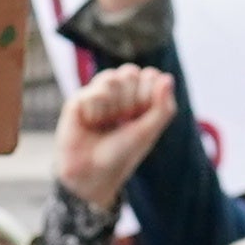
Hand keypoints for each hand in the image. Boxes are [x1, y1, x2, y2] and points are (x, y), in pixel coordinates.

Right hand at [50, 57, 176, 212]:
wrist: (93, 171)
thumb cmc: (122, 151)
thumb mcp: (148, 131)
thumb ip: (163, 108)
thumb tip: (167, 78)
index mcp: (137, 94)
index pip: (150, 75)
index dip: (148, 96)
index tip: (141, 118)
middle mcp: (117, 89)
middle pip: (130, 72)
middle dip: (131, 101)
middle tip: (122, 121)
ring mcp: (97, 92)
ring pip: (112, 79)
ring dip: (114, 108)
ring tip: (106, 123)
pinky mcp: (78, 99)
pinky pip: (95, 94)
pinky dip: (96, 113)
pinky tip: (90, 124)